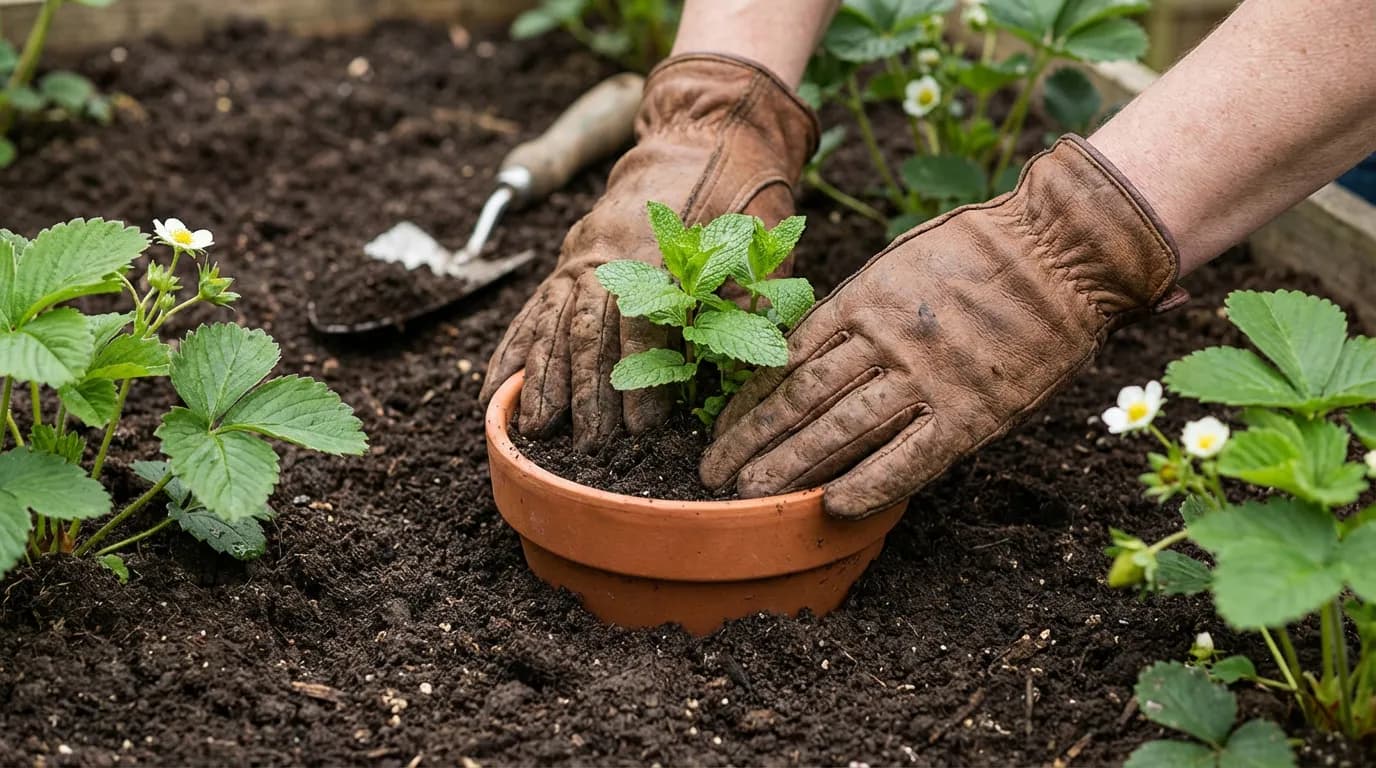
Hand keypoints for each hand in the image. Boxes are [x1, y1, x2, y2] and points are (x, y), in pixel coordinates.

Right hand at [480, 53, 816, 449]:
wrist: (706, 135)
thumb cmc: (742, 200)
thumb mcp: (762, 246)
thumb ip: (746, 304)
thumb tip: (738, 368)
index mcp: (664, 253)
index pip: (644, 322)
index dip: (641, 376)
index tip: (642, 426)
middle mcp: (612, 256)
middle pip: (590, 329)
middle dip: (586, 394)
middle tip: (589, 447)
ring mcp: (582, 258)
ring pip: (555, 322)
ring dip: (544, 379)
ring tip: (535, 429)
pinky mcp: (567, 262)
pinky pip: (532, 311)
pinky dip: (512, 353)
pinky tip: (494, 393)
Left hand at [699, 136, 1184, 518]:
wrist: (1065, 248)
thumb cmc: (983, 248)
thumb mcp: (901, 260)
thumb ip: (858, 306)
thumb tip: (812, 347)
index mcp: (863, 298)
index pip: (786, 360)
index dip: (748, 400)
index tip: (717, 429)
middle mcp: (884, 340)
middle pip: (800, 398)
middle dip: (751, 440)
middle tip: (711, 474)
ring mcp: (927, 377)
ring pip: (841, 428)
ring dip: (790, 465)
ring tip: (749, 494)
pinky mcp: (972, 411)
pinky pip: (910, 456)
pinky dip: (871, 483)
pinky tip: (833, 506)